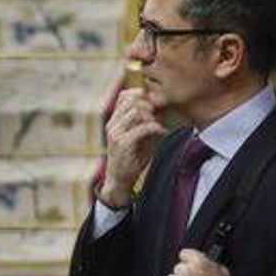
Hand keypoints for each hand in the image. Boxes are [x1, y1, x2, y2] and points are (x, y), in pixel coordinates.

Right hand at [101, 87, 165, 206]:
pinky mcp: (122, 143)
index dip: (141, 95)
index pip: (124, 95)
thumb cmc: (131, 158)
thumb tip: (163, 106)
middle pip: (131, 100)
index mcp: (114, 120)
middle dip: (150, 104)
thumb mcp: (139, 136)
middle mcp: (112, 124)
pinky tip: (162, 133)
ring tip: (159, 125)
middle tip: (160, 115)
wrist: (119, 180)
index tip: (155, 105)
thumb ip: (147, 121)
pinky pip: (143, 127)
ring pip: (136, 111)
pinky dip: (156, 128)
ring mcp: (115, 133)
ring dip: (152, 116)